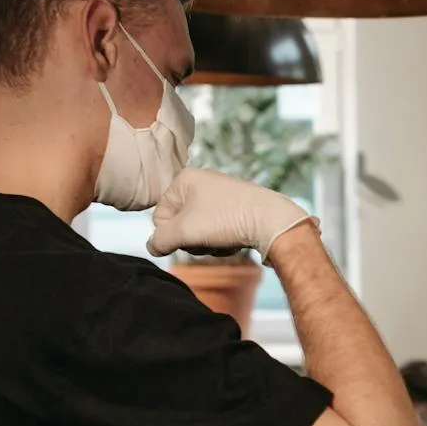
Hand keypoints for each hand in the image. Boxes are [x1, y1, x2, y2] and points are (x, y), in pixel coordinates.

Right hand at [147, 168, 311, 261]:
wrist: (273, 222)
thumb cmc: (226, 220)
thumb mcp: (184, 231)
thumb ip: (159, 240)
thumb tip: (153, 247)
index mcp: (184, 178)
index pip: (159, 216)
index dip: (171, 234)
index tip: (190, 236)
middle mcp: (202, 182)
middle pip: (180, 224)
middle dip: (193, 240)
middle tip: (209, 239)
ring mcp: (221, 194)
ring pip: (200, 231)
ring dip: (209, 243)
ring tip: (225, 239)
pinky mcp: (237, 208)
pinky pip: (218, 230)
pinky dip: (224, 240)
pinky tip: (237, 239)